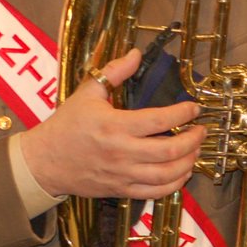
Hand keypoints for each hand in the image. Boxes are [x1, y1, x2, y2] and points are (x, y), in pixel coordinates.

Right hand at [18, 49, 202, 198]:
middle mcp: (122, 153)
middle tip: (201, 130)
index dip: (183, 114)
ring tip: (195, 150)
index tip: (194, 108)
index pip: (159, 119)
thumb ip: (114, 72)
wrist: (45, 161)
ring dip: (188, 163)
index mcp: (115, 126)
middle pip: (170, 151)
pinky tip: (181, 172)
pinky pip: (155, 192)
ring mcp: (123, 175)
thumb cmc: (67, 125)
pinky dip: (174, 184)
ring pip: (167, 175)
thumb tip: (136, 54)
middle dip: (193, 140)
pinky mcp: (122, 190)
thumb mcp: (87, 92)